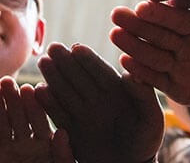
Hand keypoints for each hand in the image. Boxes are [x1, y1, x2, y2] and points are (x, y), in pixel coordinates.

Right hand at [0, 77, 74, 162]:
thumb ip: (63, 156)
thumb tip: (63, 133)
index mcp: (46, 147)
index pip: (40, 122)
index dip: (35, 106)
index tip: (29, 89)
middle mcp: (27, 147)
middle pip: (20, 119)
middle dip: (12, 100)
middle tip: (6, 82)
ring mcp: (9, 153)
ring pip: (3, 126)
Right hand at [35, 43, 161, 162]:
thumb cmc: (145, 142)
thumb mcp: (151, 118)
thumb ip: (143, 95)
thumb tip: (130, 74)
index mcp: (117, 92)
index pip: (101, 72)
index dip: (89, 60)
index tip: (77, 48)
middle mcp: (97, 100)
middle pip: (79, 77)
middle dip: (66, 62)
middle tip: (53, 48)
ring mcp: (83, 114)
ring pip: (66, 91)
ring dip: (54, 77)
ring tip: (43, 62)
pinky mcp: (71, 131)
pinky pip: (58, 114)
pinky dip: (48, 104)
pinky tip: (39, 91)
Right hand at [110, 0, 189, 105]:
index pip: (175, 18)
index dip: (159, 13)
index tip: (142, 5)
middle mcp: (180, 43)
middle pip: (156, 33)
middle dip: (136, 25)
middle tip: (116, 14)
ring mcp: (175, 64)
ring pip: (151, 53)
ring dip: (132, 44)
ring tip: (114, 35)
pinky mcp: (172, 86)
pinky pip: (155, 79)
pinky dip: (140, 72)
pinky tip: (125, 61)